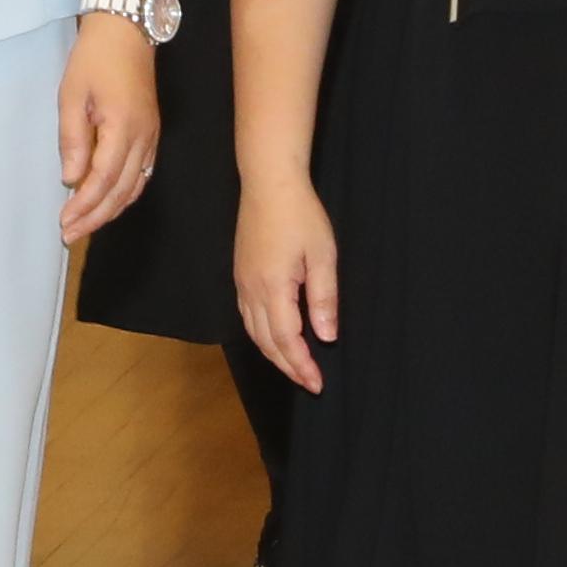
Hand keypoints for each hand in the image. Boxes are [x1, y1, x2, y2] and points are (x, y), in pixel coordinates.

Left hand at [52, 13, 161, 243]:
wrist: (126, 29)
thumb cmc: (94, 58)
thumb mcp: (72, 95)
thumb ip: (73, 139)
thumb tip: (71, 179)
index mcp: (123, 127)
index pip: (103, 180)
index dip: (84, 206)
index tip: (63, 222)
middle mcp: (143, 137)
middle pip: (121, 190)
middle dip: (95, 217)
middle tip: (70, 235)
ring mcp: (151, 136)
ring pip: (135, 186)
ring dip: (110, 209)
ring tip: (85, 225)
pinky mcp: (151, 132)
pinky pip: (142, 172)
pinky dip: (124, 193)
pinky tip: (108, 202)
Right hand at [234, 177, 340, 392]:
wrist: (269, 184)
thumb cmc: (300, 215)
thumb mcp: (322, 255)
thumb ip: (323, 298)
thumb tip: (326, 336)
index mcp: (273, 287)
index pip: (286, 339)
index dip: (301, 365)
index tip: (317, 383)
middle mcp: (251, 290)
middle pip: (266, 342)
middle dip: (288, 366)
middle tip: (309, 383)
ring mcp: (242, 282)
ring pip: (253, 332)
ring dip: (273, 354)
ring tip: (294, 367)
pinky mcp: (240, 275)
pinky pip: (247, 316)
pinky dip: (261, 336)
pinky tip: (273, 338)